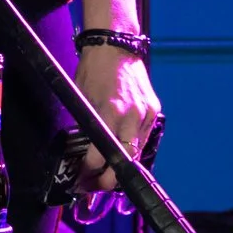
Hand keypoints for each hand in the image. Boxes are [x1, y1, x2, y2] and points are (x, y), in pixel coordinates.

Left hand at [68, 43, 160, 190]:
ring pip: (137, 152)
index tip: (82, 179)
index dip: (90, 171)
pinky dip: (133, 147)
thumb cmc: (93, 70)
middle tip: (97, 186)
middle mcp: (130, 115)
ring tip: (108, 173)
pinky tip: (121, 153)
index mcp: (108, 112)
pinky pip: (144, 137)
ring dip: (123, 165)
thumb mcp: (80, 98)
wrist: (115, 47)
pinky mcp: (153, 110)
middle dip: (110, 178)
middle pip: (125, 160)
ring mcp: (145, 113)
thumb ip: (84, 124)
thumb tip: (82, 149)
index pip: (99, 154)